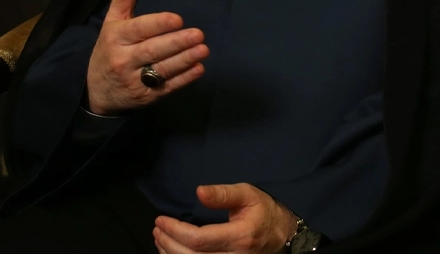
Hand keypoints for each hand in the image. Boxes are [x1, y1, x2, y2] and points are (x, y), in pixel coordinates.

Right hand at [85, 0, 208, 115]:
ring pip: (162, 70)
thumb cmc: (109, 50)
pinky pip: (166, 88)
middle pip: (152, 51)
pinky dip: (183, 80)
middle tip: (199, 34)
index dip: (158, 24)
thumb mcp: (112, 21)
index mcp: (116, 38)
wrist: (95, 92)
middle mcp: (124, 60)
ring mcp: (135, 81)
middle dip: (177, 43)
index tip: (178, 20)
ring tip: (203, 50)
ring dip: (185, 60)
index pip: (139, 30)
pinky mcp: (146, 97)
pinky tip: (198, 69)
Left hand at [153, 183, 297, 253]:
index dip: (175, 231)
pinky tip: (172, 251)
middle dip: (168, 243)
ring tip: (160, 238)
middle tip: (157, 228)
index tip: (161, 220)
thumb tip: (198, 192)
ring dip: (171, 253)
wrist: (282, 233)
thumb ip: (223, 194)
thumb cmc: (264, 211)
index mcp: (240, 236)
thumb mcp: (247, 194)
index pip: (199, 239)